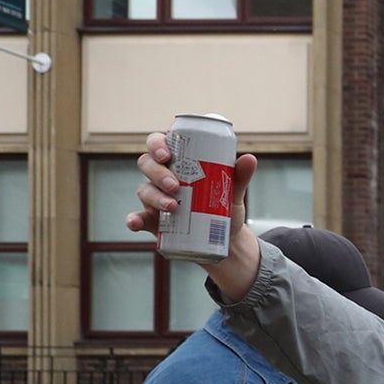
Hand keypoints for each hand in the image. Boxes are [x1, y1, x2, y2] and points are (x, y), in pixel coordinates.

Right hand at [129, 130, 264, 300]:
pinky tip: (135, 222)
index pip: (159, 144)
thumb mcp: (233, 191)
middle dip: (158, 172)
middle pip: (147, 164)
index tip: (168, 154)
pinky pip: (137, 217)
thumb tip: (249, 159)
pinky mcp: (152, 220)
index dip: (157, 144)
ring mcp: (154, 198)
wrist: (225, 240)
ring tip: (173, 206)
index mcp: (178, 162)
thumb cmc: (225, 207)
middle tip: (176, 185)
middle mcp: (161, 177)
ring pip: (144, 189)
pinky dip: (133, 219)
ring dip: (155, 196)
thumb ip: (239, 176)